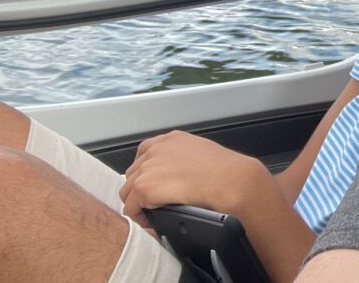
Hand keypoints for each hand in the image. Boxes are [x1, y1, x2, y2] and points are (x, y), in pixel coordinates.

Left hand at [119, 130, 269, 227]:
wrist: (229, 180)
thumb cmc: (225, 171)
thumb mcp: (203, 154)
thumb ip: (185, 159)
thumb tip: (181, 173)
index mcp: (172, 139)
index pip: (144, 154)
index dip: (148, 173)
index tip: (155, 184)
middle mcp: (157, 149)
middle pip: (133, 173)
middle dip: (141, 189)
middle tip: (154, 203)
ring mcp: (148, 166)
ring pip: (128, 191)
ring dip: (138, 203)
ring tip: (154, 213)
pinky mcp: (144, 186)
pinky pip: (130, 207)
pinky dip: (139, 217)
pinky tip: (153, 220)